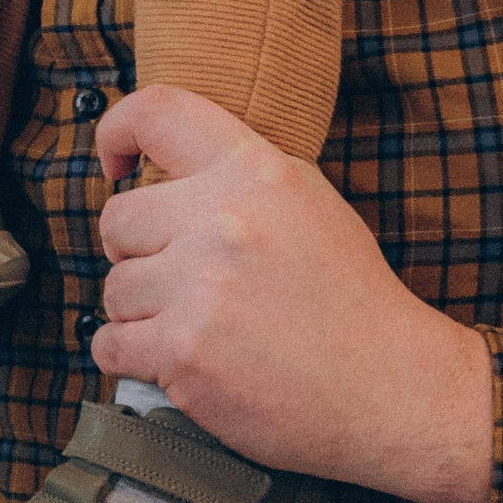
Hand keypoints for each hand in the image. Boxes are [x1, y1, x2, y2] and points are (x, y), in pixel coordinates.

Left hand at [91, 87, 492, 502]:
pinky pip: (109, 345)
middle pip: (118, 219)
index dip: (118, 128)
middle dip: (138, 252)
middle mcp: (222, 221)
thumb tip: (162, 162)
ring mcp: (201, 290)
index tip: (114, 161)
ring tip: (199, 326)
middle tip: (180, 280)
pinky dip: (130, 357)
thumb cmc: (351, 299)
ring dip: (141, 312)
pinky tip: (173, 360)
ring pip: (113, 288)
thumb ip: (240, 175)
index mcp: (255, 172)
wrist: (394, 390)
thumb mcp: (310, 202)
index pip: (158, 112)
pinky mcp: (185, 355)